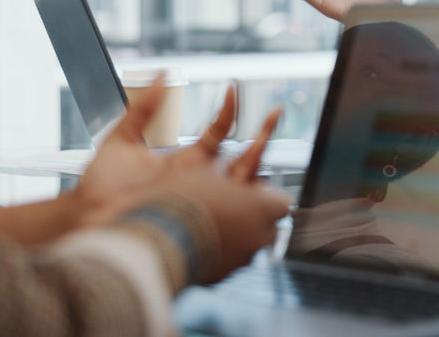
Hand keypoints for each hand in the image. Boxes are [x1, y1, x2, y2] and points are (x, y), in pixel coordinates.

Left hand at [76, 77, 281, 228]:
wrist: (88, 220)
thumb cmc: (100, 188)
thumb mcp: (121, 139)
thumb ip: (143, 108)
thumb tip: (162, 76)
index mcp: (186, 161)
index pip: (218, 131)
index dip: (227, 109)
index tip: (231, 89)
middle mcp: (200, 180)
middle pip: (244, 155)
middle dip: (263, 134)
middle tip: (275, 111)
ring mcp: (203, 199)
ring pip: (246, 180)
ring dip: (260, 157)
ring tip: (267, 139)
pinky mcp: (201, 218)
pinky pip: (236, 208)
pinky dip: (252, 194)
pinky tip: (255, 177)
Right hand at [154, 167, 291, 283]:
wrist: (156, 238)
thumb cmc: (184, 200)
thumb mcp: (205, 172)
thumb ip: (224, 170)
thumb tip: (224, 162)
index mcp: (264, 208)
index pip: (283, 204)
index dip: (267, 197)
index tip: (252, 192)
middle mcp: (259, 237)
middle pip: (269, 228)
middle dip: (254, 220)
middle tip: (230, 209)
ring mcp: (241, 260)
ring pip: (247, 247)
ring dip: (235, 238)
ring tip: (208, 225)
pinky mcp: (220, 277)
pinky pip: (226, 263)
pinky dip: (217, 255)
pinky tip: (195, 242)